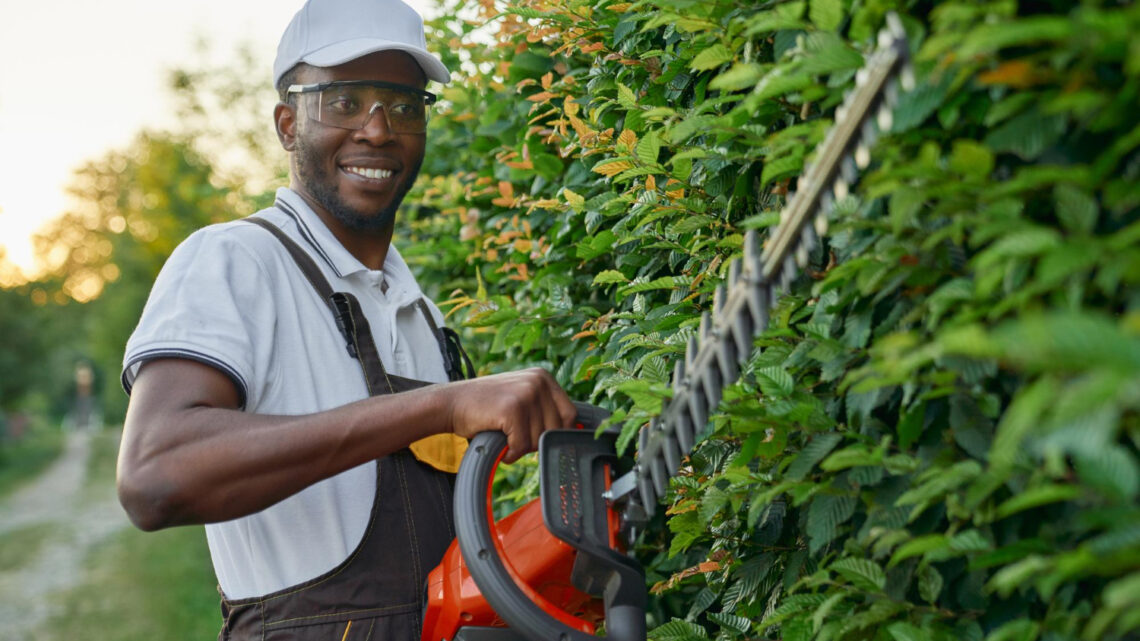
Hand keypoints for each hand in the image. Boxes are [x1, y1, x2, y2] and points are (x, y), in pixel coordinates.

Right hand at [444, 368, 575, 461]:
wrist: (451, 403)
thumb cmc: (487, 407)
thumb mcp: (522, 398)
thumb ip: (545, 409)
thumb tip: (575, 431)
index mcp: (544, 377)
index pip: (570, 414)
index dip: (555, 432)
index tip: (537, 437)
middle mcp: (538, 381)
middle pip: (556, 429)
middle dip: (536, 441)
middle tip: (515, 437)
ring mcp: (526, 393)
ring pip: (538, 440)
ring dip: (521, 448)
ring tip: (504, 436)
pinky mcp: (512, 408)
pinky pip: (521, 445)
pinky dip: (510, 452)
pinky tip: (500, 443)